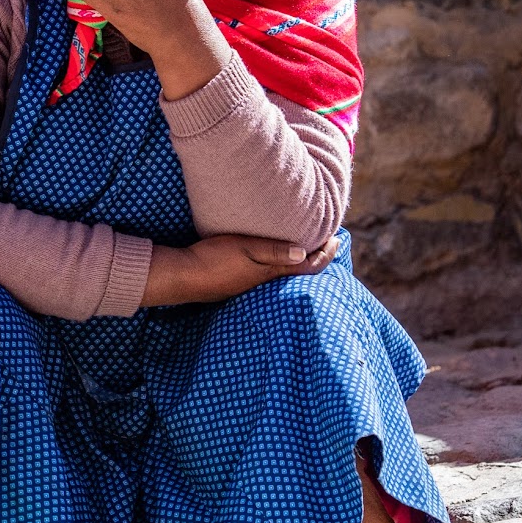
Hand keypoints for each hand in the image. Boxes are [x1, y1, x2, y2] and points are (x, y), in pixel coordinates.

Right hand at [141, 233, 341, 306]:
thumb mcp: (245, 249)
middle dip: (317, 256)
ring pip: (285, 271)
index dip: (325, 254)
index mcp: (271, 272)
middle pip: (300, 271)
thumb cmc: (214, 259)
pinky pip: (270, 272)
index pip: (308, 266)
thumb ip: (273, 250)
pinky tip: (273, 254)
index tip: (337, 239)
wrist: (183, 276)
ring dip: (299, 259)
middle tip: (328, 240)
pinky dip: (282, 261)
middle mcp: (265, 281)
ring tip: (306, 244)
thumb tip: (304, 251)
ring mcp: (251, 283)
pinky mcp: (239, 281)